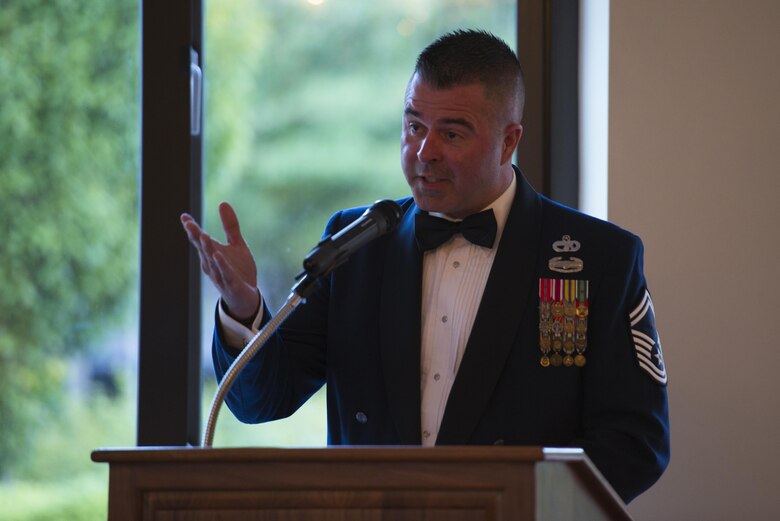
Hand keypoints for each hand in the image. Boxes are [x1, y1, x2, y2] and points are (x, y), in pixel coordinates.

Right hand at [181, 202, 259, 319]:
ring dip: (207, 249)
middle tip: (188, 224)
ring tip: (203, 235)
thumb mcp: (237, 245)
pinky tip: (218, 255)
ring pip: (212, 260)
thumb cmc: (238, 270)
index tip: (184, 216)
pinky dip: (222, 265)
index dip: (192, 228)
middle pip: (202, 248)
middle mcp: (211, 264)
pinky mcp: (231, 284)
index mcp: (211, 253)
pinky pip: (225, 273)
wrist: (246, 297)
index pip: (199, 239)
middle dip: (195, 236)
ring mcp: (220, 274)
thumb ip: (230, 226)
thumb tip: (222, 203)